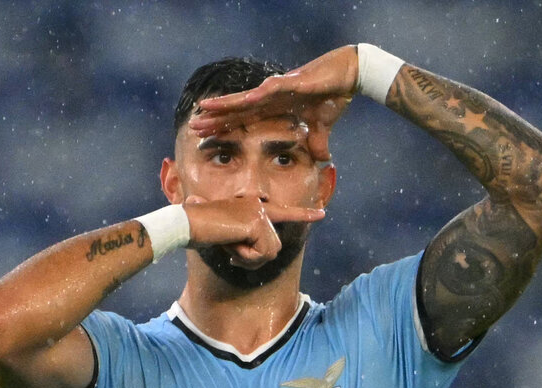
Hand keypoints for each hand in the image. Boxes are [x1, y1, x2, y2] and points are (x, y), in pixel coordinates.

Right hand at [183, 195, 324, 268]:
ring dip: (248, 257)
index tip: (322, 214)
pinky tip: (230, 244)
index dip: (303, 215)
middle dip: (255, 257)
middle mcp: (258, 206)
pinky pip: (261, 253)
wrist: (186, 224)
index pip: (283, 212)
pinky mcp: (256, 223)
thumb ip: (242, 242)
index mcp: (252, 207)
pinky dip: (245, 256)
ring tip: (229, 245)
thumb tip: (252, 255)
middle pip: (274, 246)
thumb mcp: (224, 238)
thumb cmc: (198, 230)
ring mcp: (258, 213)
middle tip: (231, 250)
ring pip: (270, 252)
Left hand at [188, 46, 358, 161]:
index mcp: (275, 107)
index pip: (244, 119)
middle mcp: (270, 97)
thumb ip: (317, 141)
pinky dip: (249, 98)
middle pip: (237, 110)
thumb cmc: (333, 96)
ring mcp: (277, 89)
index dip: (226, 126)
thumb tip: (322, 158)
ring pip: (244, 100)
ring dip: (223, 106)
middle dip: (216, 119)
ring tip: (201, 110)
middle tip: (193, 127)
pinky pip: (265, 92)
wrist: (348, 76)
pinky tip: (233, 103)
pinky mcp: (288, 83)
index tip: (208, 136)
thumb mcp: (322, 127)